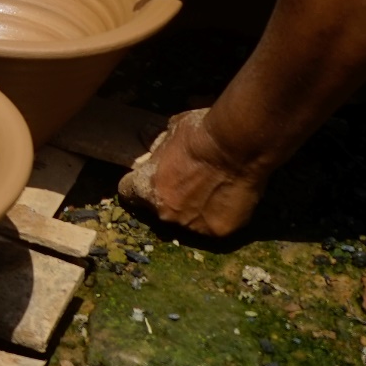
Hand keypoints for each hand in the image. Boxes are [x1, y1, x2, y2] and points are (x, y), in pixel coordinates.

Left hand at [118, 107, 268, 237]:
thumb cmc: (201, 134)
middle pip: (159, 210)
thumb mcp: (170, 133)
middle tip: (189, 183)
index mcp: (146, 188)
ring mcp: (191, 226)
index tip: (151, 179)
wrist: (237, 146)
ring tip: (213, 191)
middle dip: (169, 198)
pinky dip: (218, 215)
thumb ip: (157, 150)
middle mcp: (165, 213)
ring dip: (194, 210)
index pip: (128, 193)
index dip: (138, 185)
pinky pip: (212, 225)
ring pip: (186, 221)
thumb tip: (150, 149)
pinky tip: (228, 199)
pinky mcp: (217, 232)